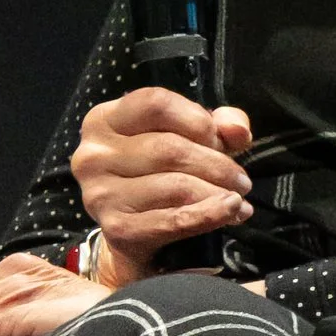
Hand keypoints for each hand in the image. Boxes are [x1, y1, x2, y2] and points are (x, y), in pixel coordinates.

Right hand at [70, 89, 255, 278]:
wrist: (132, 232)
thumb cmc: (158, 173)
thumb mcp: (185, 138)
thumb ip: (216, 125)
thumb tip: (237, 131)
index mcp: (105, 120)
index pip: (155, 104)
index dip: (197, 120)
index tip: (222, 141)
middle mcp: (94, 154)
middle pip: (169, 149)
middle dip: (217, 164)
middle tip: (242, 180)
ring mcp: (100, 194)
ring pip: (175, 186)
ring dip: (218, 193)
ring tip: (238, 199)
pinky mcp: (116, 228)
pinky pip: (173, 220)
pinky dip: (209, 215)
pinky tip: (230, 212)